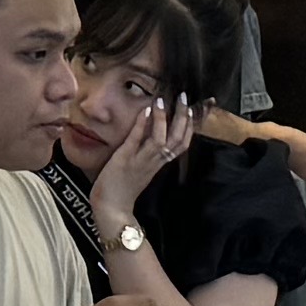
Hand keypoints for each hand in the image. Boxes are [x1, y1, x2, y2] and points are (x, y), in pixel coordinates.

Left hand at [88, 95, 201, 228]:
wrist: (111, 208)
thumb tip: (154, 131)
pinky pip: (136, 141)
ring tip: (162, 101)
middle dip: (182, 118)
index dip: (191, 125)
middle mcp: (155, 161)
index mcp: (161, 163)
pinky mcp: (125, 159)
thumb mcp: (143, 169)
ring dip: (163, 119)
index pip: (183, 143)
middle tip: (183, 97)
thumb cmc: (124, 188)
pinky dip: (142, 125)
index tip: (194, 107)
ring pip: (160, 140)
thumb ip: (150, 154)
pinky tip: (146, 111)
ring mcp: (141, 160)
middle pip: (177, 139)